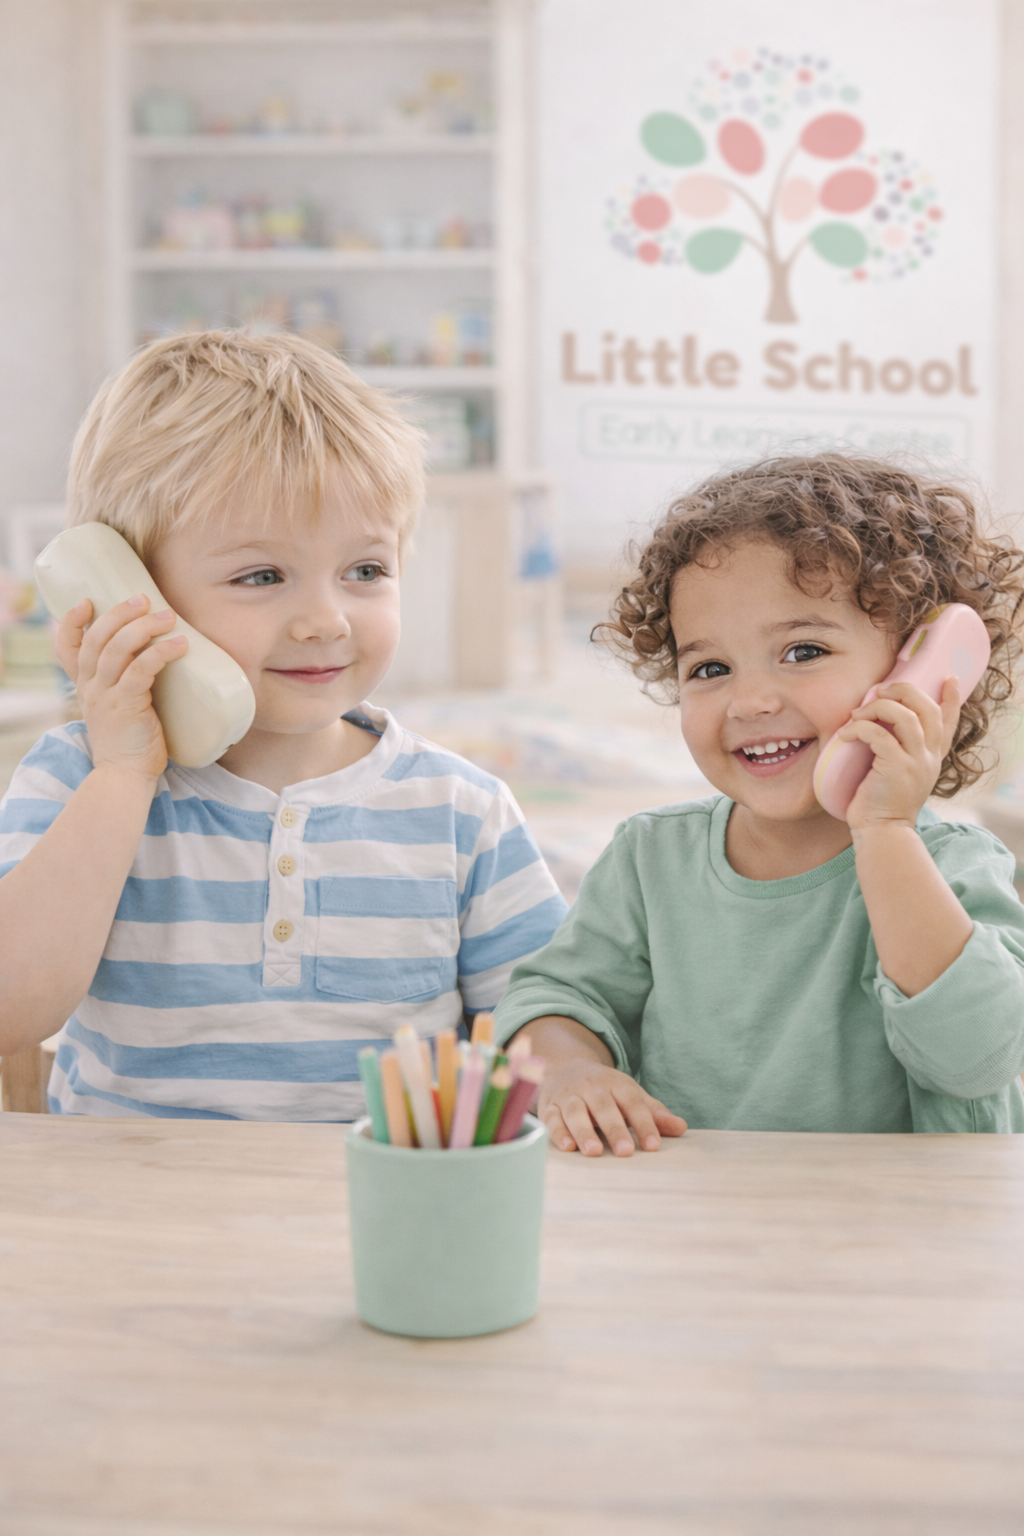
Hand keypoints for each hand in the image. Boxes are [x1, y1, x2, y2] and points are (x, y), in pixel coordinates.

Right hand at [56, 594, 187, 782]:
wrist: (126, 775)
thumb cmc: (131, 740)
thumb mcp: (118, 707)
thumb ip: (126, 683)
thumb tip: (156, 656)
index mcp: (85, 686)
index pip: (66, 647)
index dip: (72, 622)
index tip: (86, 602)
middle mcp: (90, 687)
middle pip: (97, 638)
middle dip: (120, 613)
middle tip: (144, 599)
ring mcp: (106, 696)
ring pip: (117, 649)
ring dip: (143, 627)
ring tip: (168, 617)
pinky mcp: (126, 705)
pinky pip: (141, 670)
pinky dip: (160, 653)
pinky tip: (180, 645)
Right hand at [538, 1057, 686, 1156]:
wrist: (564, 1068)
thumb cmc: (604, 1090)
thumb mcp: (629, 1095)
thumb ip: (653, 1113)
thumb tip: (681, 1128)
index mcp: (616, 1084)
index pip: (632, 1103)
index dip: (644, 1123)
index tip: (653, 1146)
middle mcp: (592, 1088)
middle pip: (604, 1107)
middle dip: (614, 1129)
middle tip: (625, 1151)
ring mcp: (569, 1096)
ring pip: (576, 1112)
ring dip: (584, 1131)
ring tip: (594, 1152)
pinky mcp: (549, 1106)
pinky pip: (552, 1118)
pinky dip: (558, 1132)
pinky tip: (568, 1147)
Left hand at [842, 677, 959, 830]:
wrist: (882, 832)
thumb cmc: (881, 802)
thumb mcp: (900, 774)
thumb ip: (900, 752)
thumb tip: (878, 724)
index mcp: (932, 757)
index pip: (949, 721)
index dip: (951, 698)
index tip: (949, 678)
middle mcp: (928, 757)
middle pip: (927, 709)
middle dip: (904, 691)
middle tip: (882, 690)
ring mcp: (915, 763)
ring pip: (905, 717)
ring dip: (878, 707)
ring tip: (858, 713)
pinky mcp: (896, 769)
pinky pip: (878, 735)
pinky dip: (859, 728)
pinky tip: (846, 733)